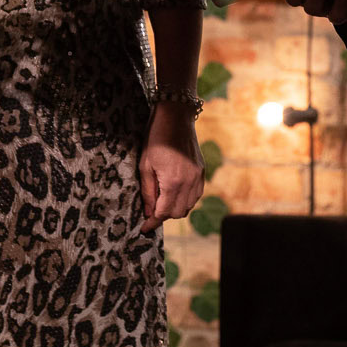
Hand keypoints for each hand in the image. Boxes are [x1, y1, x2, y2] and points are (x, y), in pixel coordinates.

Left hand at [137, 104, 204, 233]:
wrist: (175, 117)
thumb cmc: (156, 138)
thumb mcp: (145, 165)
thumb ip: (148, 191)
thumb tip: (148, 212)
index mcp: (173, 181)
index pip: (164, 212)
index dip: (152, 222)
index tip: (144, 229)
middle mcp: (189, 182)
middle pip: (177, 213)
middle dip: (163, 215)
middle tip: (150, 210)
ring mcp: (198, 177)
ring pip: (188, 206)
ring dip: (175, 208)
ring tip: (161, 200)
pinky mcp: (201, 172)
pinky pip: (195, 196)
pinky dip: (185, 199)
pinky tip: (174, 192)